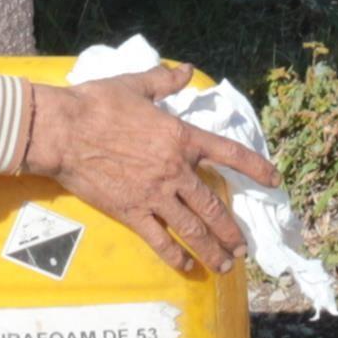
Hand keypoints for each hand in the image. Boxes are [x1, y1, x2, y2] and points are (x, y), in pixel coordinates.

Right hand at [20, 66, 269, 274]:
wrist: (64, 131)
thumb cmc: (98, 103)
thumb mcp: (136, 85)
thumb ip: (165, 80)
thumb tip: (186, 69)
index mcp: (181, 137)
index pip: (229, 154)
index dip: (256, 168)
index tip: (274, 180)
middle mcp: (175, 170)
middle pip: (214, 205)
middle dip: (232, 230)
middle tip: (243, 248)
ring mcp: (154, 194)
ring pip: (192, 228)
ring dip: (212, 249)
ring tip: (225, 266)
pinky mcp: (131, 212)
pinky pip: (159, 240)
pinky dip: (174, 256)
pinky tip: (185, 267)